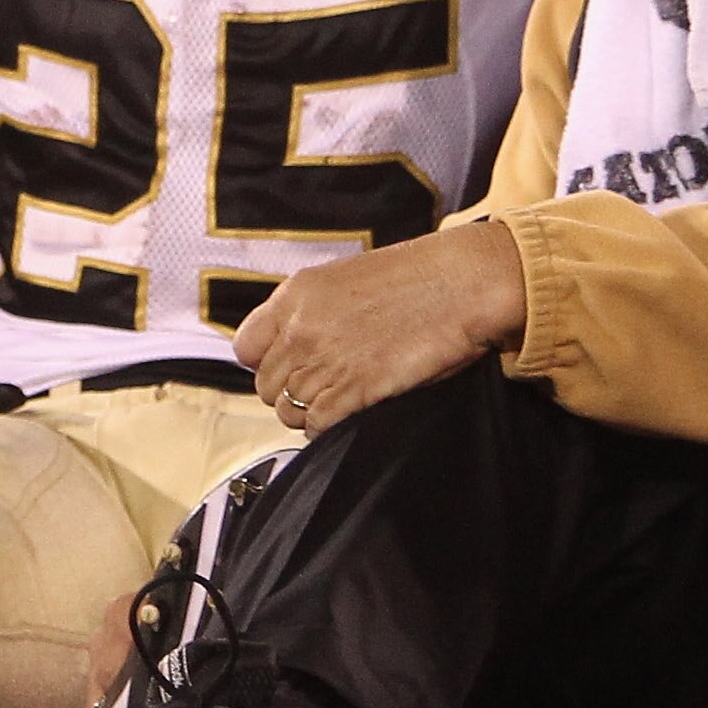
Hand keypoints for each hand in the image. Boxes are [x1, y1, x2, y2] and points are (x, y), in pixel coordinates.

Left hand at [234, 228, 527, 435]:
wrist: (461, 284)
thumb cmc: (418, 278)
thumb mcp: (347, 279)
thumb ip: (313, 311)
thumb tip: (299, 343)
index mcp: (295, 295)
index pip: (245, 348)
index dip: (265, 363)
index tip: (287, 368)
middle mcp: (301, 329)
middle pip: (265, 386)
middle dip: (289, 393)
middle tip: (319, 390)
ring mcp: (325, 361)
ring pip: (288, 411)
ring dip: (309, 414)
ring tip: (337, 403)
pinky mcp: (353, 390)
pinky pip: (317, 426)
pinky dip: (327, 429)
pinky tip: (348, 415)